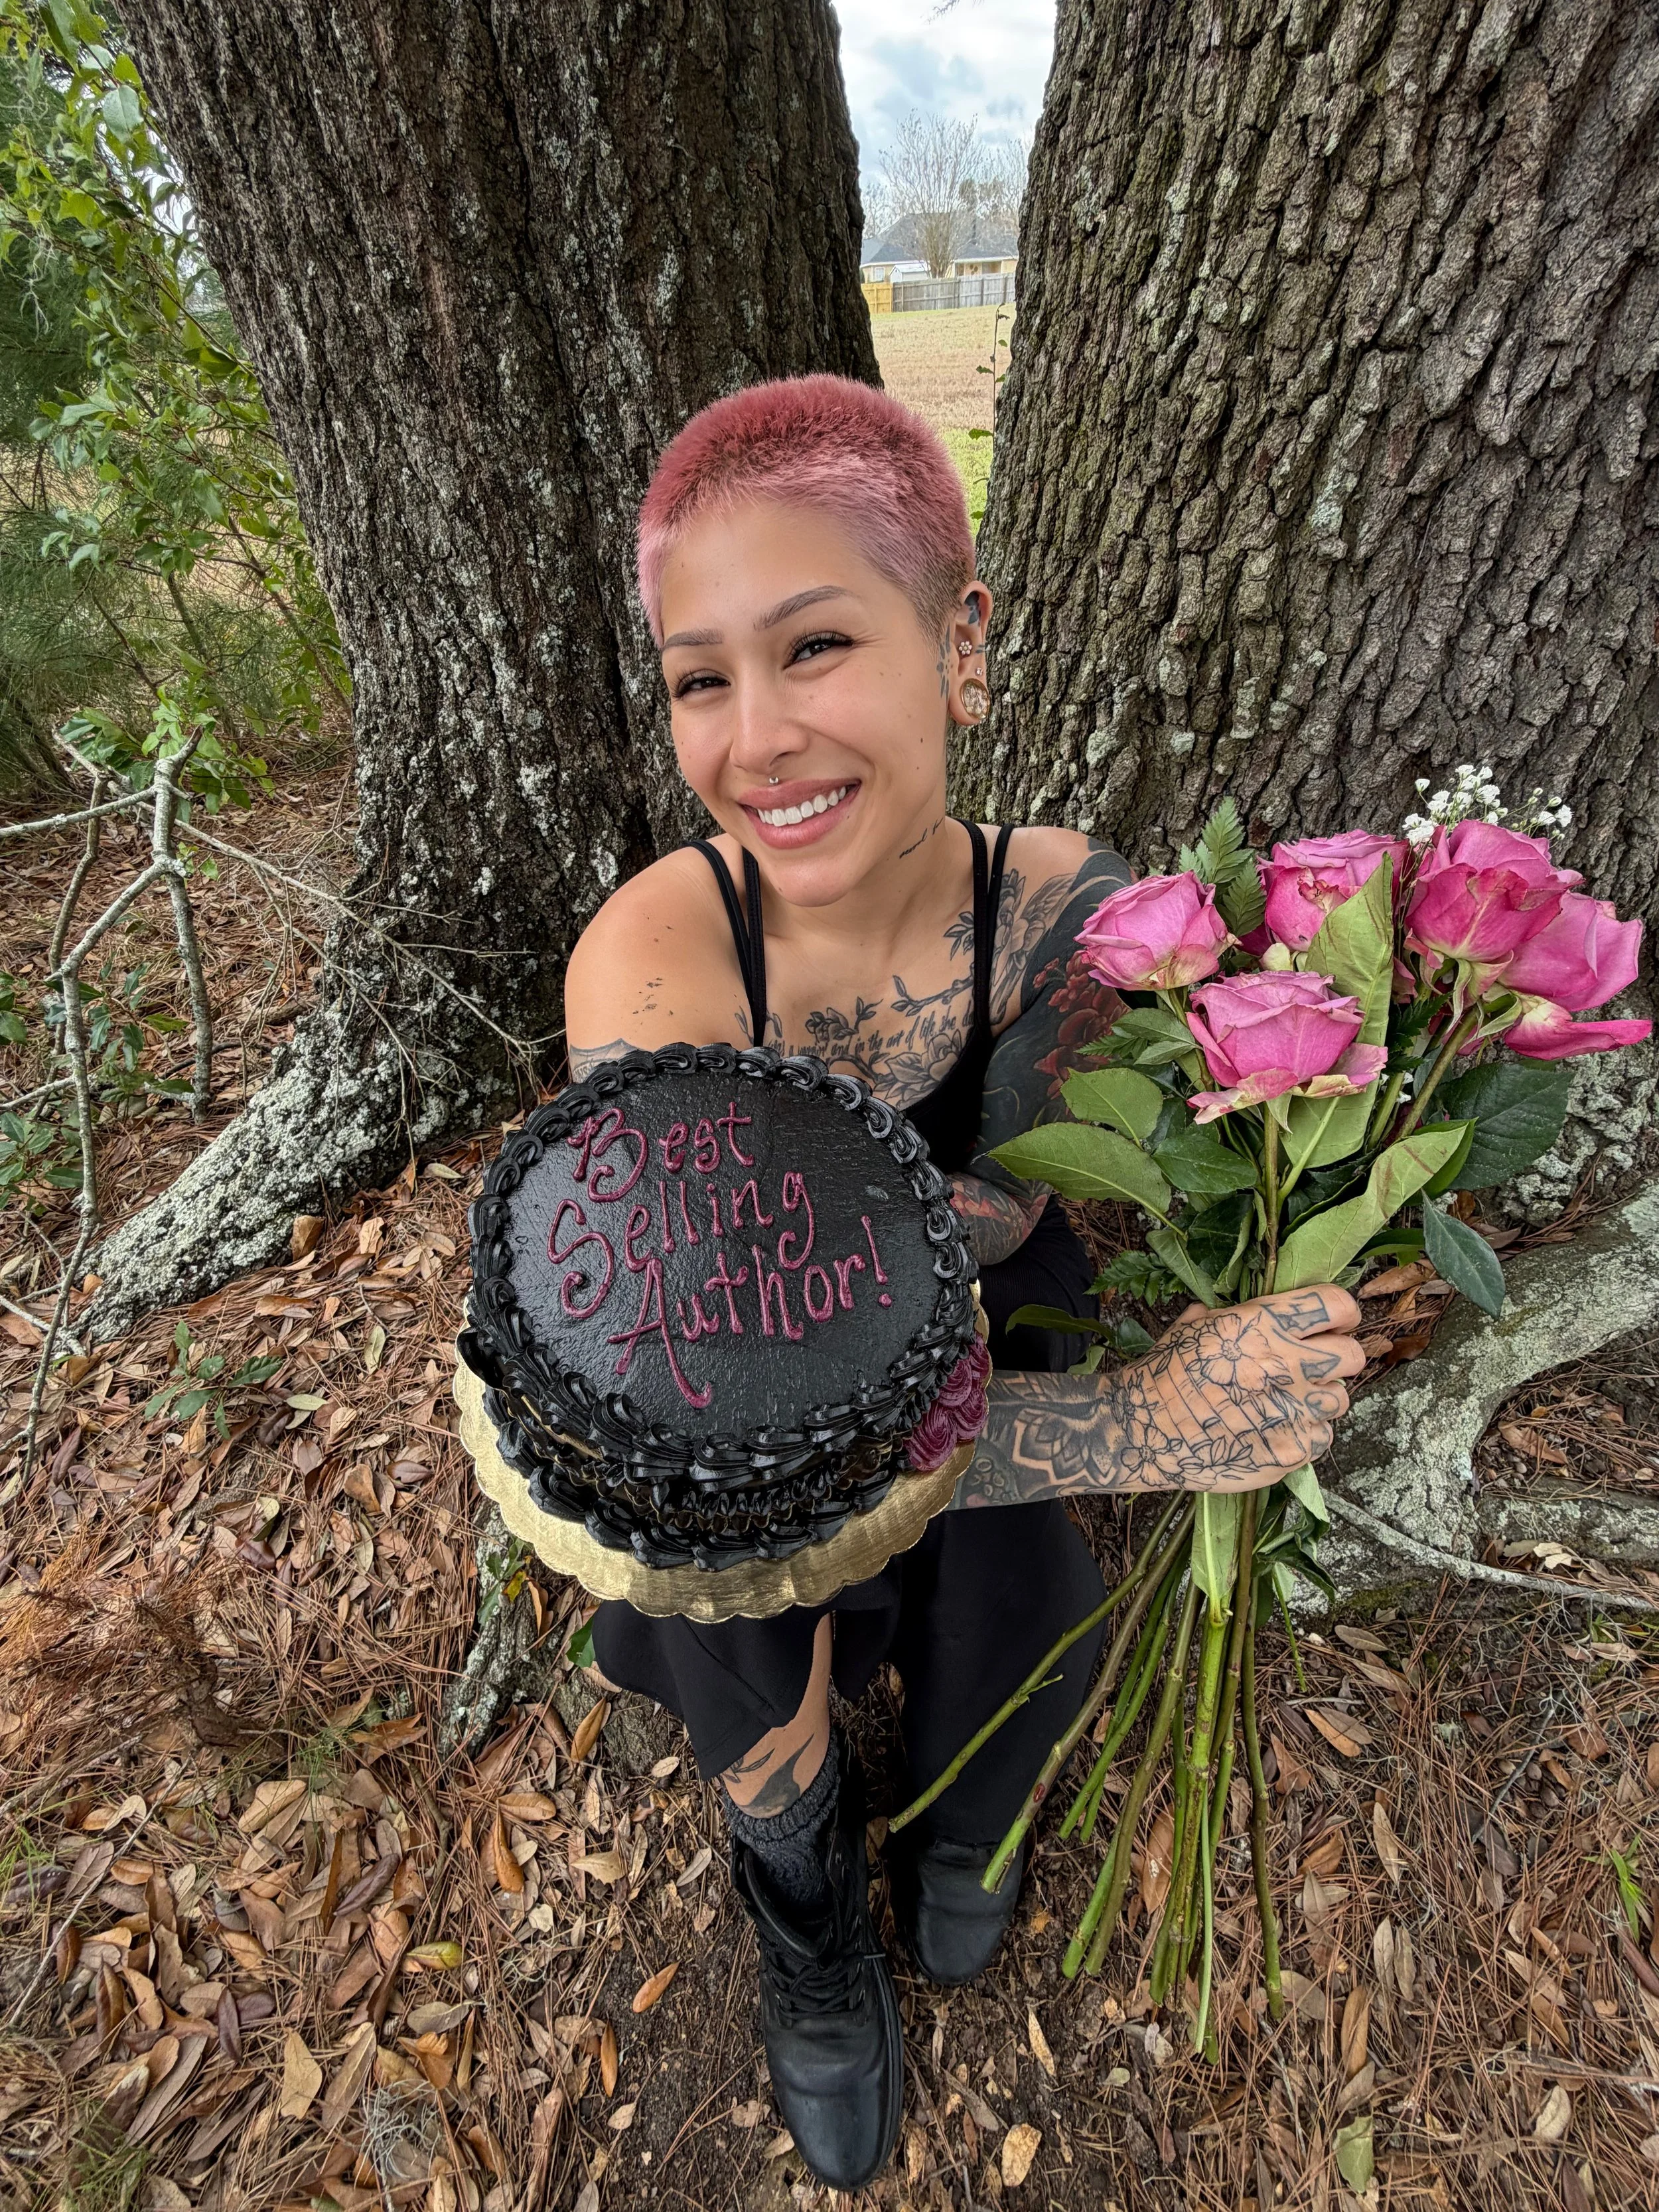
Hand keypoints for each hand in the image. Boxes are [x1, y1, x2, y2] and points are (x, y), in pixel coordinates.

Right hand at [1117, 1284, 1364, 1493]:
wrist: (1141, 1430)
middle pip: (1352, 1354)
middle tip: (1313, 1366)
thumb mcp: (1194, 1326)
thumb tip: (1249, 1311)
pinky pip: (1322, 1437)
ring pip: (1340, 1398)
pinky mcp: (1291, 1449)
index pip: (1336, 1304)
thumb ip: (1234, 1315)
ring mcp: (1292, 1410)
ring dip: (1320, 1398)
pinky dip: (1305, 1434)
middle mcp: (1286, 1363)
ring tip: (1287, 1403)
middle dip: (1337, 1358)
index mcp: (1263, 1324)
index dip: (1341, 1313)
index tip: (1335, 1322)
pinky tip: (1275, 1430)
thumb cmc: (1163, 1373)